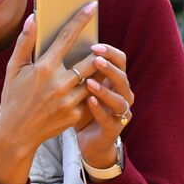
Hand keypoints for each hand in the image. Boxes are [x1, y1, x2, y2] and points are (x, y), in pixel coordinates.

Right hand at [0, 2, 96, 183]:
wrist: (15, 134)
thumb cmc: (12, 98)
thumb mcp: (13, 69)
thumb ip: (25, 42)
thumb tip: (33, 19)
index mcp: (44, 68)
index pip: (67, 37)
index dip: (81, 20)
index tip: (92, 6)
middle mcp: (59, 83)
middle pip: (91, 60)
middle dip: (98, 52)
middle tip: (99, 48)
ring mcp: (69, 101)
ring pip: (94, 80)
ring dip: (96, 72)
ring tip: (94, 69)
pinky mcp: (76, 114)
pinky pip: (90, 98)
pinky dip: (90, 91)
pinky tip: (84, 91)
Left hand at [74, 43, 134, 171]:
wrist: (88, 139)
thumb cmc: (82, 108)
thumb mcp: (79, 85)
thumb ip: (77, 67)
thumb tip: (61, 44)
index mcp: (115, 80)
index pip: (119, 60)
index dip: (110, 52)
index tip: (94, 45)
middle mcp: (122, 94)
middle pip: (122, 77)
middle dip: (109, 68)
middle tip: (95, 59)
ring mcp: (120, 113)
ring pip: (119, 99)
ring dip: (105, 90)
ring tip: (89, 82)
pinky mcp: (113, 129)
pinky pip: (109, 119)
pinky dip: (99, 110)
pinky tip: (89, 102)